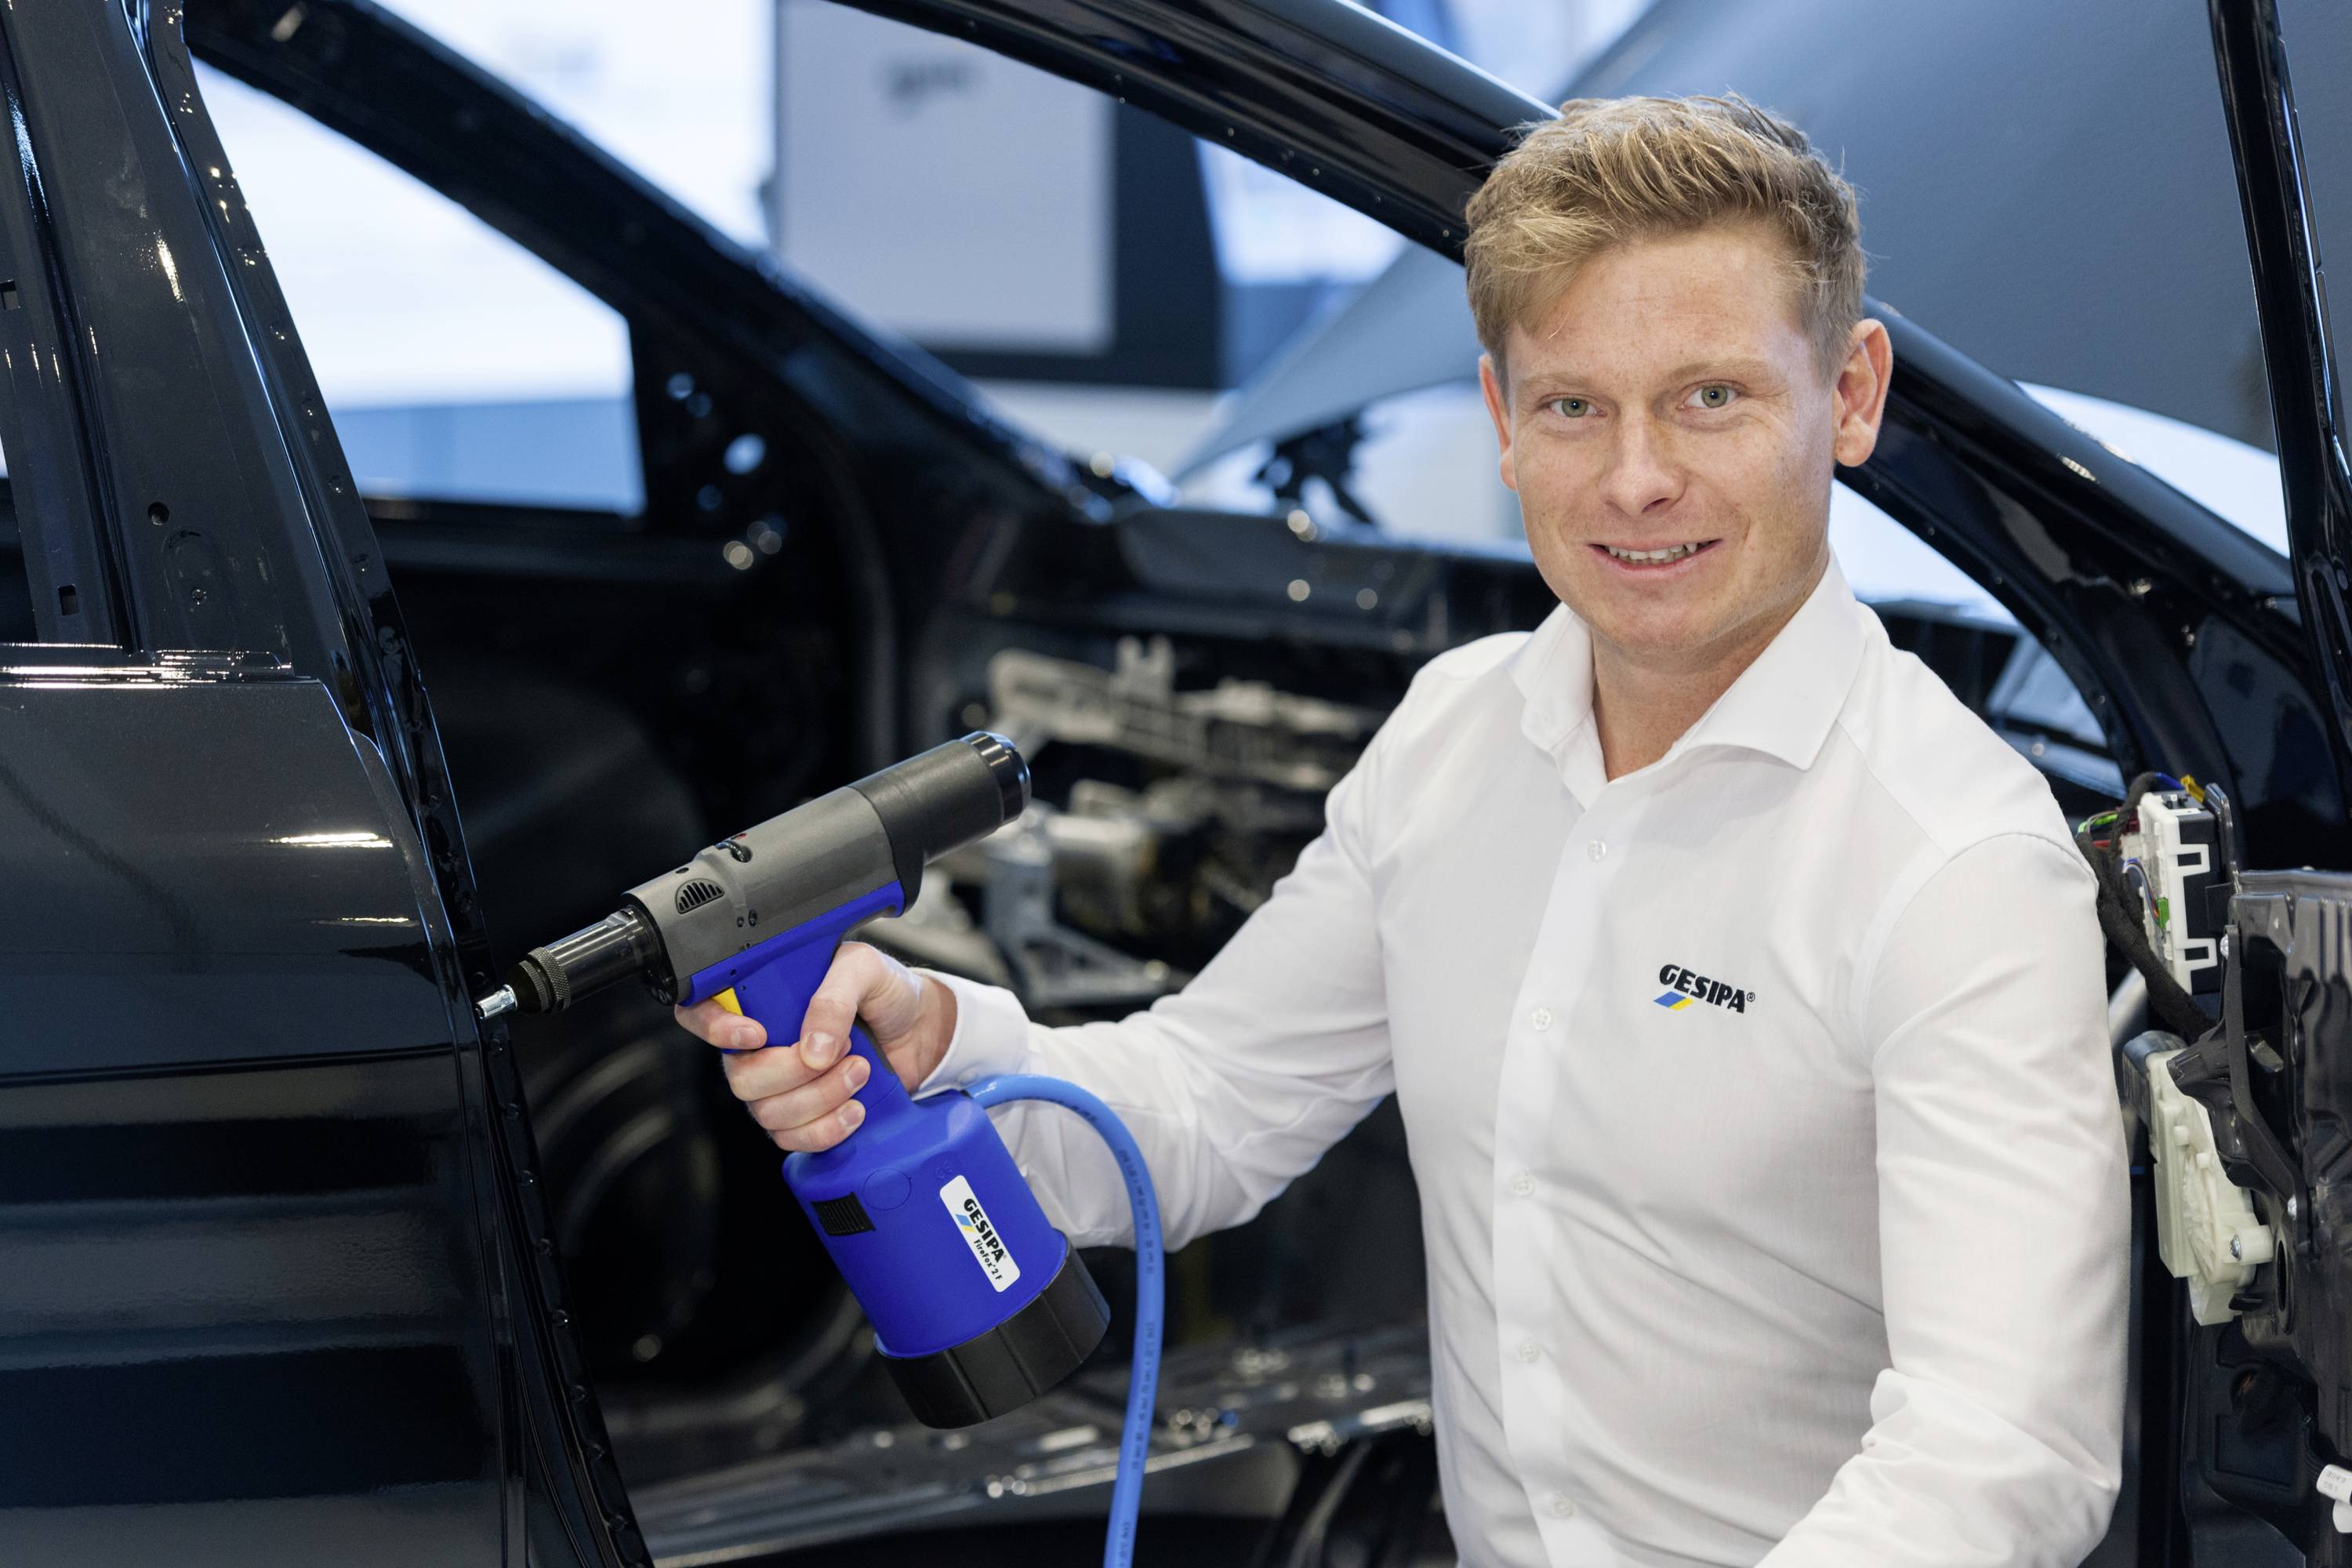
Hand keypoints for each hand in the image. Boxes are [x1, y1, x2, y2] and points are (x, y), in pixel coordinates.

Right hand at [672, 941, 957, 1152]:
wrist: (922, 1030)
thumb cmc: (885, 991)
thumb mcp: (863, 970)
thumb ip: (833, 998)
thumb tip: (813, 1049)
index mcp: (760, 998)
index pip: (699, 1011)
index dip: (713, 1028)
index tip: (756, 1034)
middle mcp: (759, 1045)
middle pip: (740, 1078)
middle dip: (794, 1072)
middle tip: (845, 1051)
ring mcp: (778, 1086)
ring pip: (767, 1113)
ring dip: (820, 1099)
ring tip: (861, 1070)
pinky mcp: (803, 1118)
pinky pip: (792, 1140)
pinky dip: (827, 1130)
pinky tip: (856, 1109)